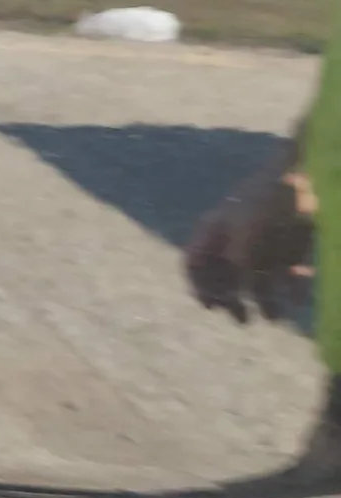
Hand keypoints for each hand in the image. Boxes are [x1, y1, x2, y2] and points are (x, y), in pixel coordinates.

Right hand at [183, 149, 315, 324]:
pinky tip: (296, 299)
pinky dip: (292, 287)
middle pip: (226, 276)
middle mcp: (235, 238)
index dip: (198, 286)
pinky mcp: (289, 245)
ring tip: (275, 317)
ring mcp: (263, 241)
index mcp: (214, 230)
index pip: (195, 262)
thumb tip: (242, 294)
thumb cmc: (265, 203)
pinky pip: (287, 272)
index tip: (210, 307)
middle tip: (242, 320)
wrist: (303, 177)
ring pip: (258, 278)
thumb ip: (239, 267)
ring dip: (265, 299)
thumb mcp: (245, 238)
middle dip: (233, 300)